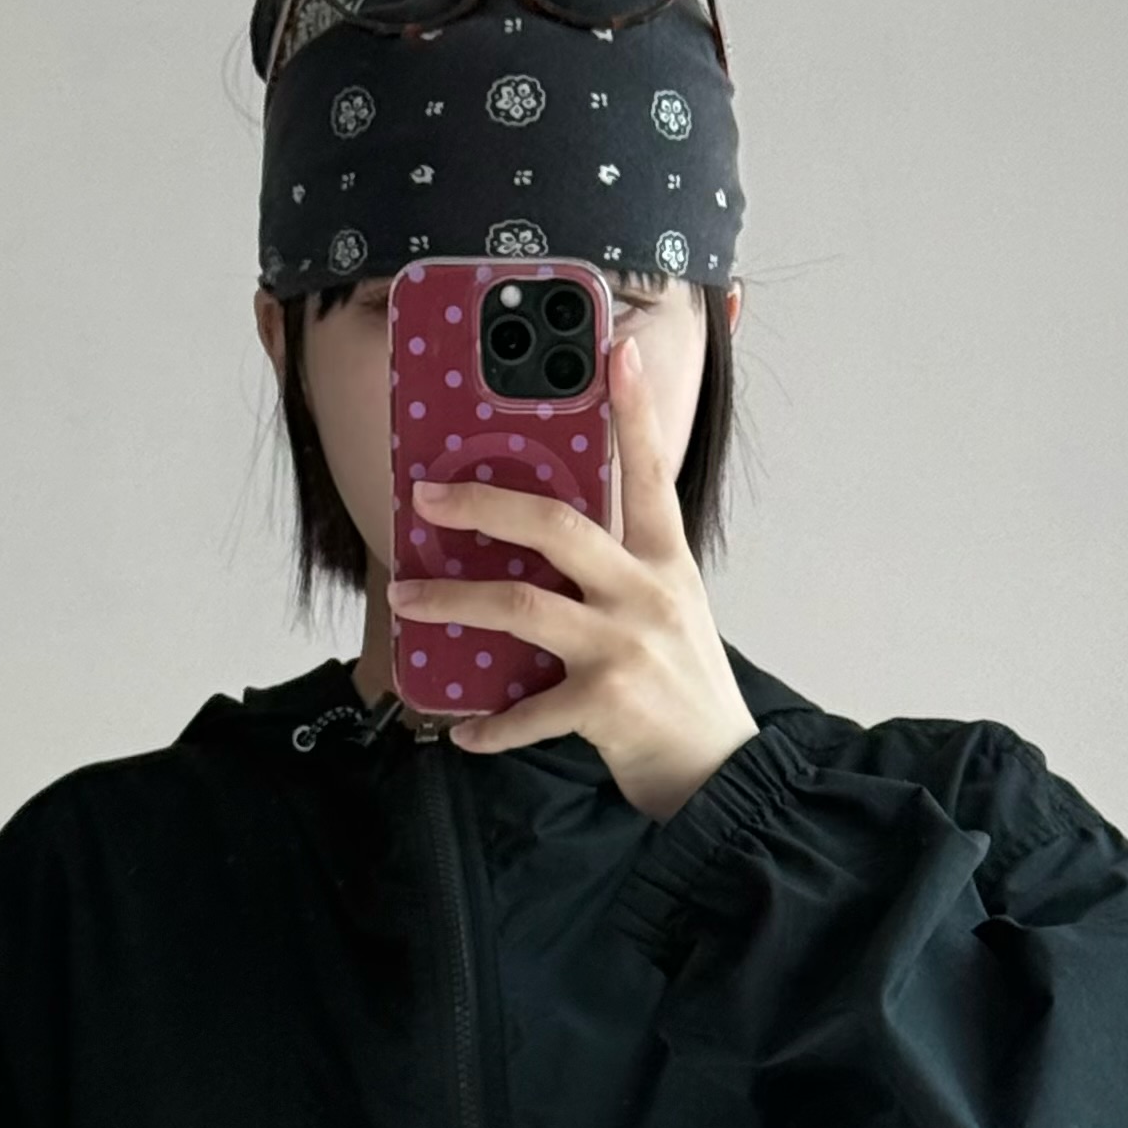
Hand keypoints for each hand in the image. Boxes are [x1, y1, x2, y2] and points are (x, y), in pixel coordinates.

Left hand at [387, 330, 758, 820]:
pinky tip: (464, 731)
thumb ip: (623, 575)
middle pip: (556, 525)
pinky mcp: (606, 705)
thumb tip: (546, 551)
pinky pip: (526, 711)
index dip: (635, 411)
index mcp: (666, 563)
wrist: (720, 774)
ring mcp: (625, 647)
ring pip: (520, 605)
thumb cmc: (684, 691)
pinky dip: (489, 726)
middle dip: (483, 504)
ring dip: (452, 601)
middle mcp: (647, 594)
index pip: (651, 473)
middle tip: (427, 496)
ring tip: (407, 599)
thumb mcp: (671, 613)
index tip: (614, 353)